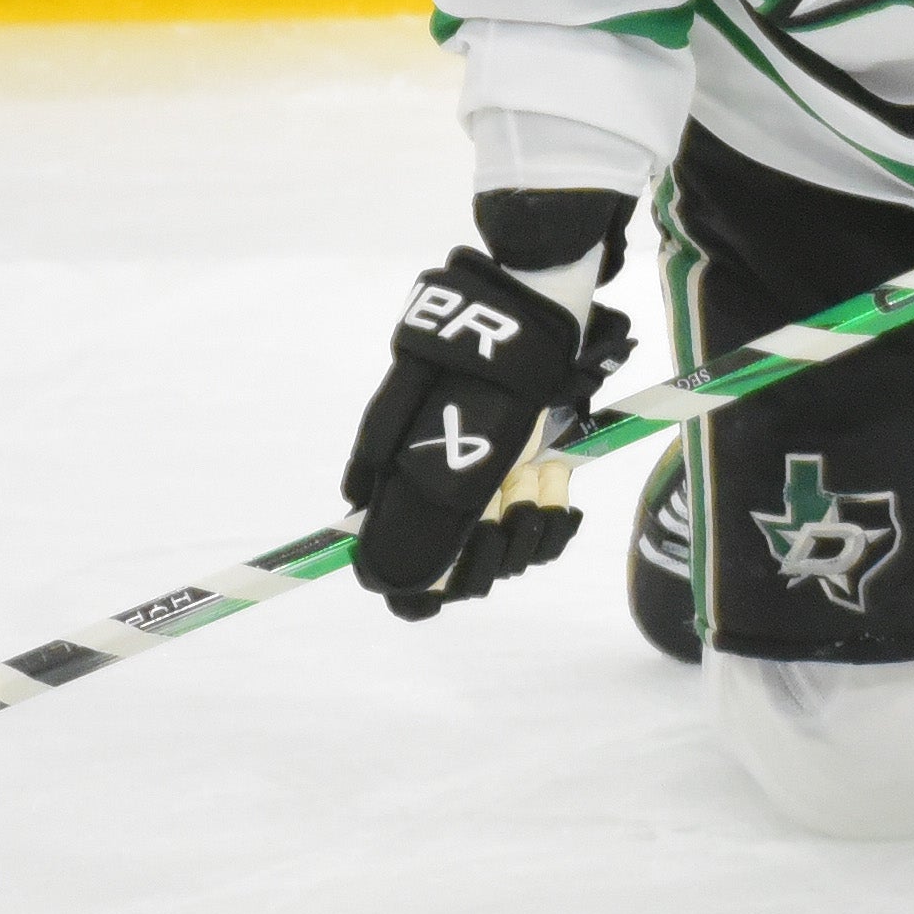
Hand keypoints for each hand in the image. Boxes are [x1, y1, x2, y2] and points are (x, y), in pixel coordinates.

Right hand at [340, 250, 635, 618]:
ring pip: (514, 556)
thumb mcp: (411, 404)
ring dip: (528, 529)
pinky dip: (559, 520)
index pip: (413, 576)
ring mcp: (500, 495)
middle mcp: (458, 503)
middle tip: (502, 511)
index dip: (420, 591)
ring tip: (533, 483)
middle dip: (489, 555)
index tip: (439, 585)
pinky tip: (560, 491)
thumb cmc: (462, 358)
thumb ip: (386, 458)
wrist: (526, 323)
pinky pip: (550, 531)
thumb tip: (352, 508)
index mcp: (417, 492)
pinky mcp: (542, 482)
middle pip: (470, 576)